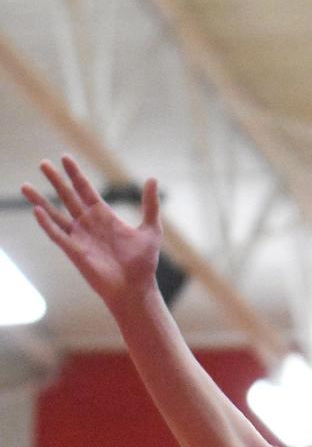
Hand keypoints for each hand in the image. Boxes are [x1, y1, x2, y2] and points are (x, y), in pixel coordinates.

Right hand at [22, 155, 162, 313]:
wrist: (136, 289)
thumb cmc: (143, 264)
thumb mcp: (151, 230)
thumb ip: (150, 205)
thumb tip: (151, 178)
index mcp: (104, 216)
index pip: (85, 189)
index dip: (75, 174)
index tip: (65, 157)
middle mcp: (89, 224)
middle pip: (68, 197)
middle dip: (56, 180)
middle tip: (43, 163)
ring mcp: (80, 238)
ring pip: (56, 214)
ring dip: (40, 200)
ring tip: (25, 186)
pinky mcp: (75, 252)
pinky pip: (57, 235)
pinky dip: (47, 224)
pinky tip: (37, 210)